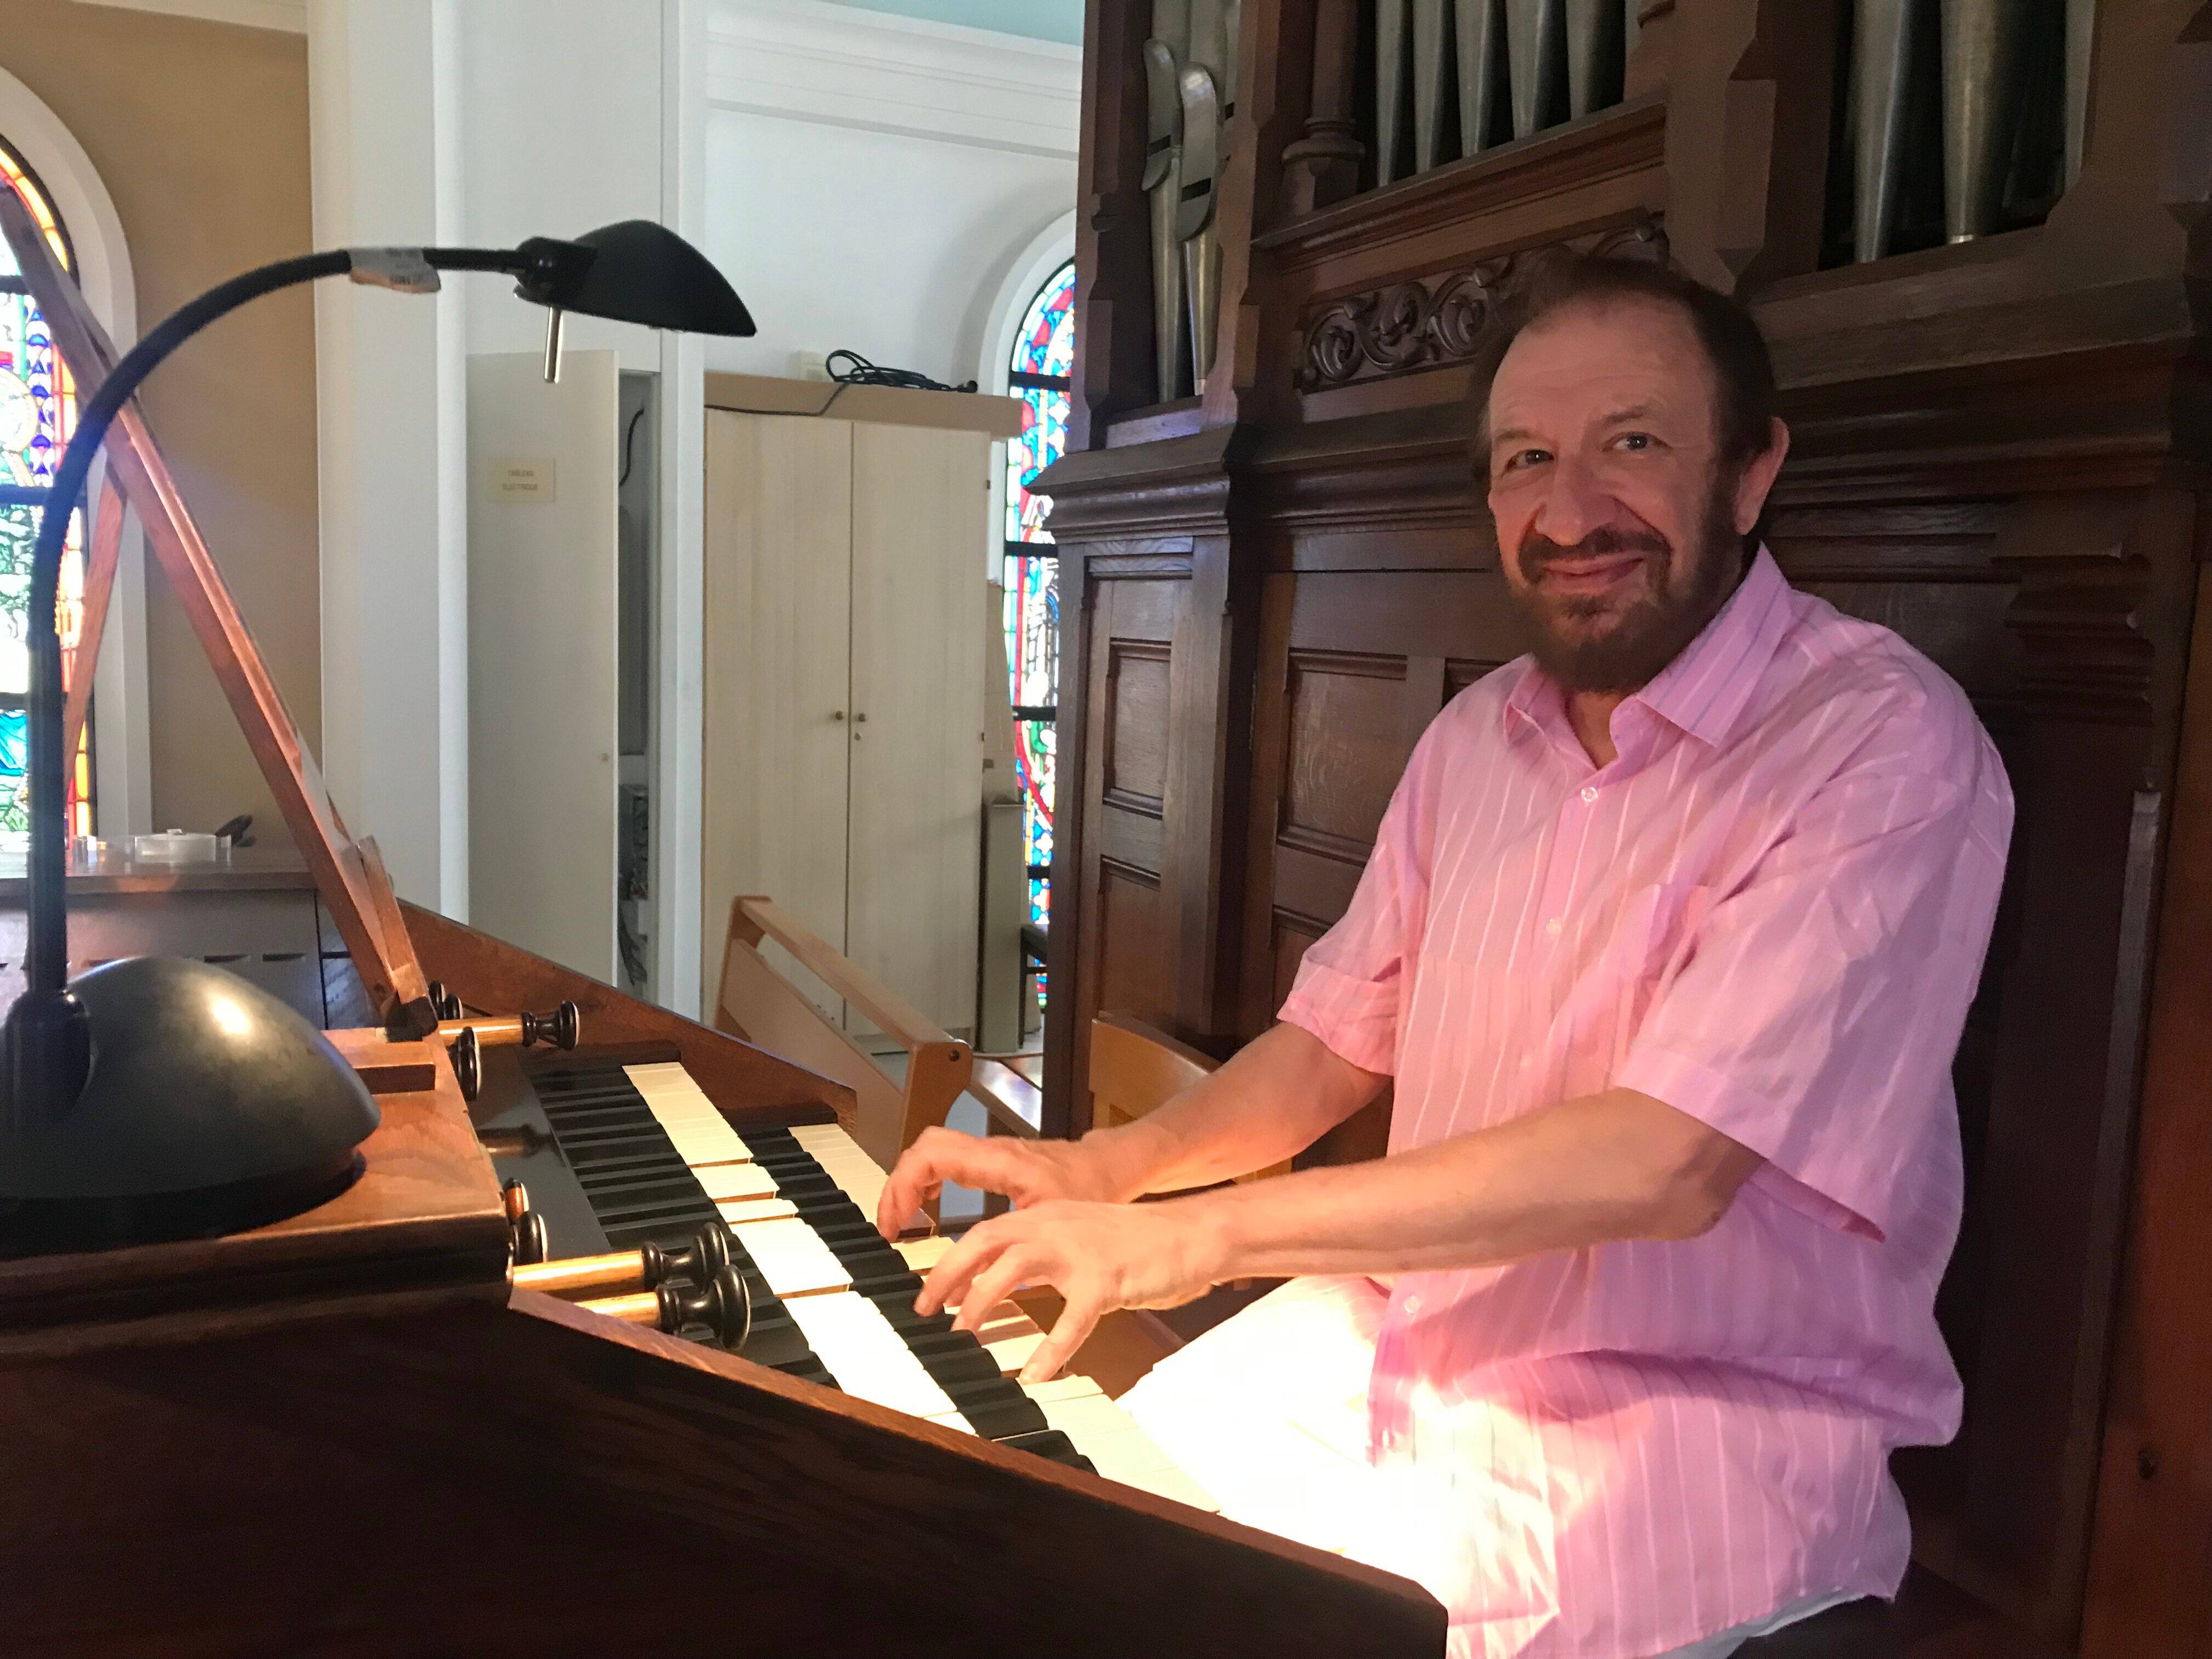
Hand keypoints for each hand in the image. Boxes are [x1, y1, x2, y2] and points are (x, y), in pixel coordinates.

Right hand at [874, 1125, 1131, 1239]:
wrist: (1110, 1167)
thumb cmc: (1090, 1190)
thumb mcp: (1048, 1227)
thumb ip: (1009, 1256)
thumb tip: (973, 1290)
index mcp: (998, 1162)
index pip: (930, 1156)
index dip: (902, 1187)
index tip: (894, 1224)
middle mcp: (989, 1151)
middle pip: (922, 1150)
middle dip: (898, 1186)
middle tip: (889, 1227)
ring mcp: (990, 1153)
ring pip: (932, 1153)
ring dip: (910, 1184)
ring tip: (900, 1223)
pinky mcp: (994, 1161)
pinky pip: (947, 1161)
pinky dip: (928, 1181)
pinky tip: (927, 1210)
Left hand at [919, 1199, 1227, 1382]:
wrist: (1193, 1232)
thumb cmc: (1141, 1241)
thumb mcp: (1082, 1237)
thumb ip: (1045, 1255)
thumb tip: (1007, 1282)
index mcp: (1047, 1216)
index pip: (984, 1232)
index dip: (951, 1262)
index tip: (928, 1291)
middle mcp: (1056, 1226)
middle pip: (984, 1241)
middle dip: (947, 1276)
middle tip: (925, 1311)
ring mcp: (1080, 1251)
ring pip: (1014, 1269)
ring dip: (981, 1302)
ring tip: (965, 1336)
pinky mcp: (1107, 1281)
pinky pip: (1070, 1320)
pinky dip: (1050, 1349)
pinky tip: (1036, 1374)